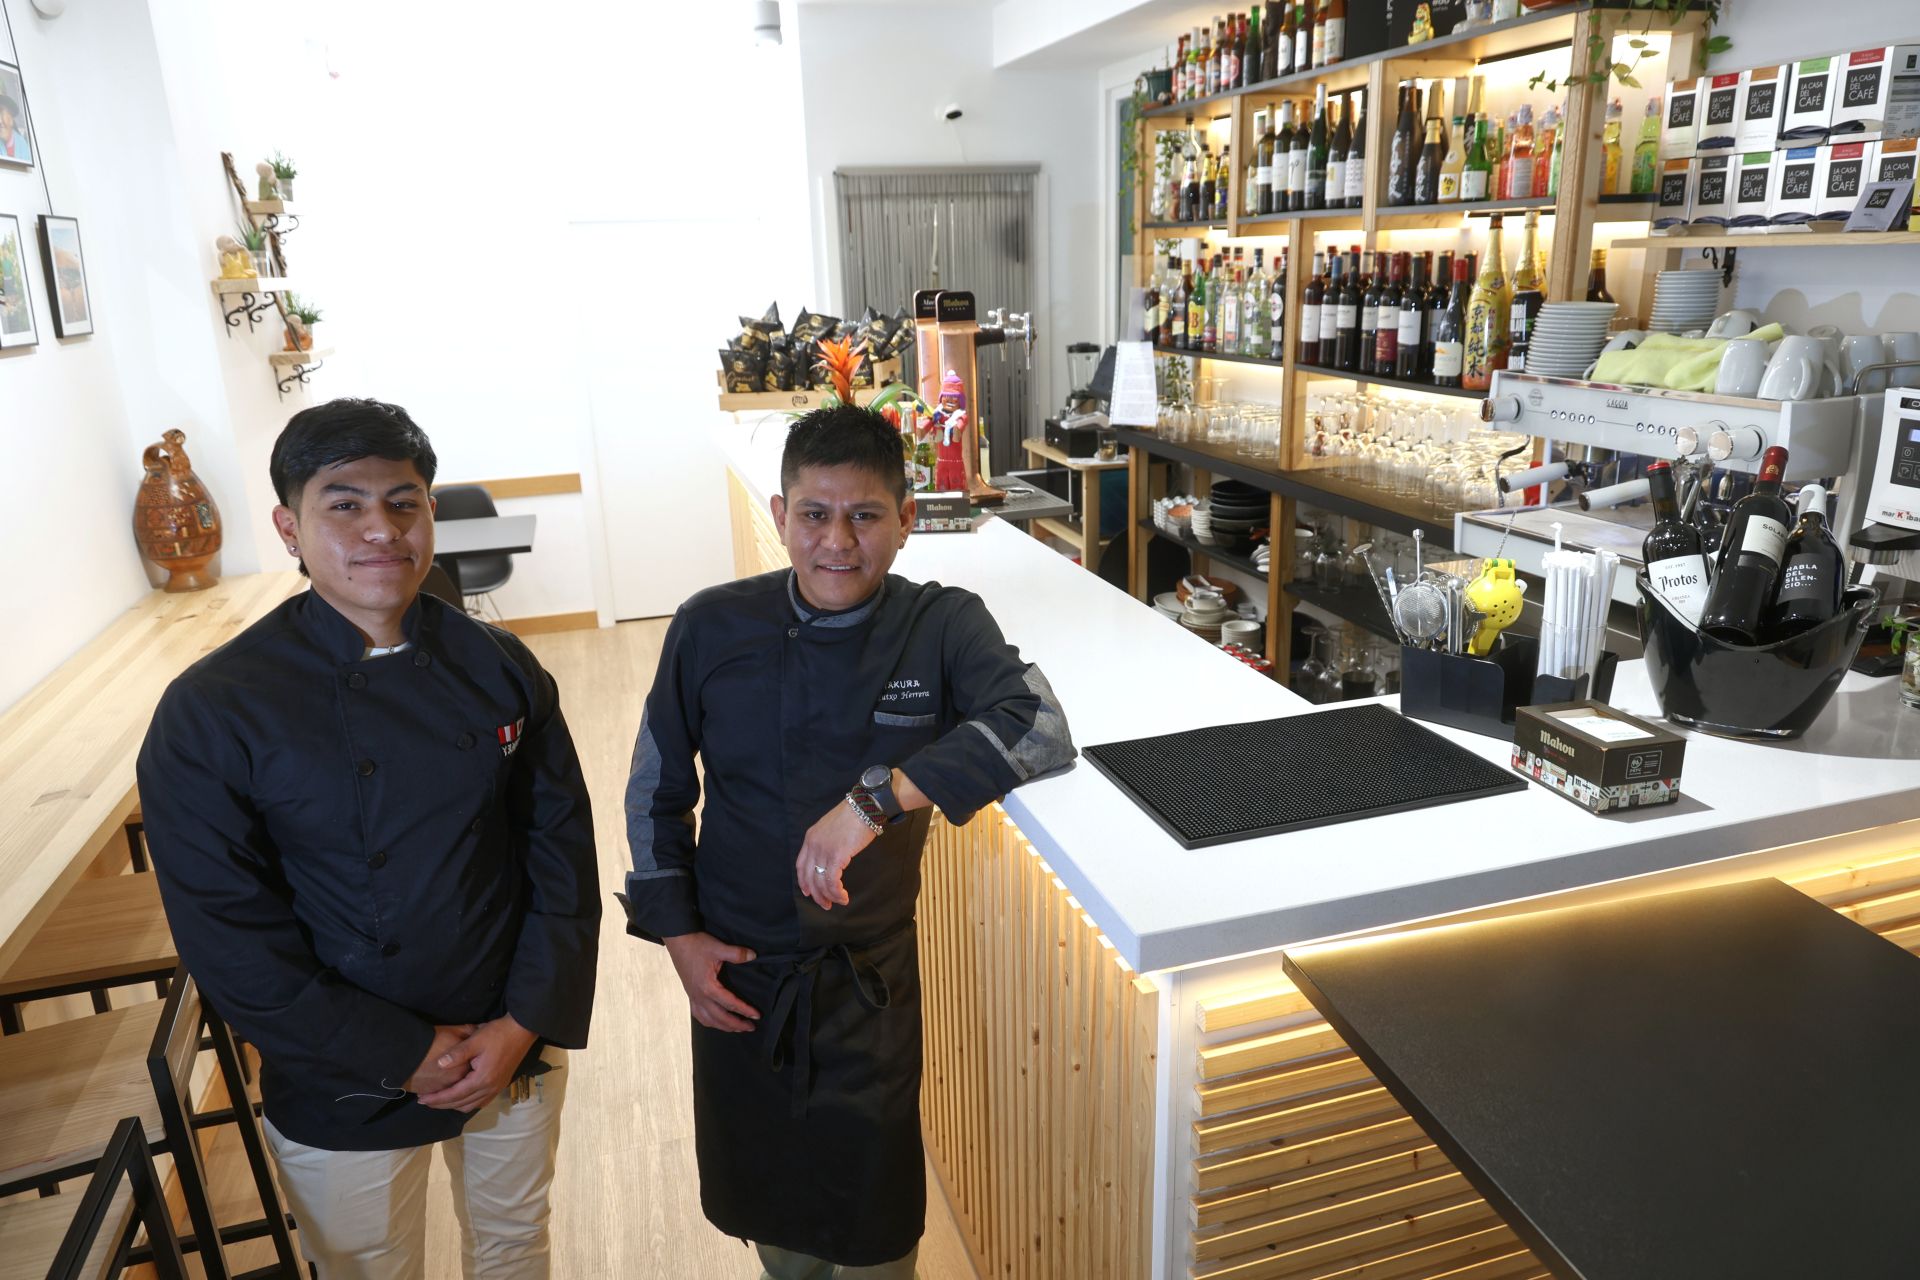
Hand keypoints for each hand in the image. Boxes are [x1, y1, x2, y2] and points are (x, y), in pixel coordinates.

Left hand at [415, 1014, 537, 1112]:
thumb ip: (457, 1054)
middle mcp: (490, 1088)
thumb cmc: (498, 1033)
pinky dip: (468, 1103)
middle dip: (442, 1104)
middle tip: (425, 1101)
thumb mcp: (475, 1040)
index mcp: (482, 1079)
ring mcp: (497, 1088)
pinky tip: (461, 1096)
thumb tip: (439, 1064)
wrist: (522, 1030)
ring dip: (455, 1105)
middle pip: (461, 1104)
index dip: (437, 1098)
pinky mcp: (501, 1085)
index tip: (421, 1099)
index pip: (454, 1095)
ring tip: (440, 1099)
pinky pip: (481, 1102)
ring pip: (472, 1106)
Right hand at [664, 932, 760, 1032]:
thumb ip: (737, 954)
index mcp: (707, 987)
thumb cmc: (696, 944)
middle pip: (720, 1017)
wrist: (678, 941)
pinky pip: (698, 1015)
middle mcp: (699, 996)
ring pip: (708, 1020)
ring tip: (736, 1028)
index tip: (757, 1015)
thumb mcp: (718, 948)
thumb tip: (753, 956)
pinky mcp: (690, 995)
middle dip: (736, 1024)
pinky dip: (709, 1022)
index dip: (745, 1010)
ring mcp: (693, 997)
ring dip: (723, 1026)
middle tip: (751, 1027)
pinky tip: (715, 1022)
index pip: (730, 1003)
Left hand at [796, 798, 878, 910]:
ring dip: (830, 896)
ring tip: (840, 901)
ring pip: (821, 882)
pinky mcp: (836, 856)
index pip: (801, 865)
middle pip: (809, 877)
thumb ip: (827, 842)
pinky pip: (832, 881)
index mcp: (810, 838)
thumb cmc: (854, 816)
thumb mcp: (832, 828)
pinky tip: (843, 896)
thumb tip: (832, 860)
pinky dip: (837, 892)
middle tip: (826, 905)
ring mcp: (823, 851)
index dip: (804, 881)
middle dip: (817, 894)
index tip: (809, 892)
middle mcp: (813, 845)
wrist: (864, 807)